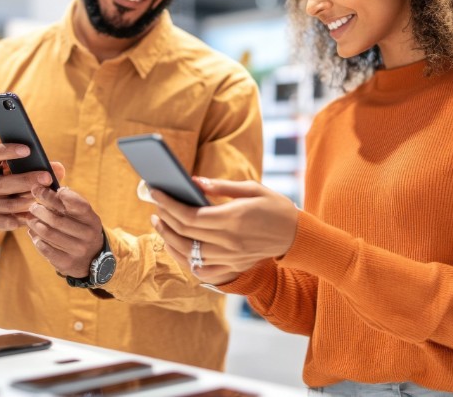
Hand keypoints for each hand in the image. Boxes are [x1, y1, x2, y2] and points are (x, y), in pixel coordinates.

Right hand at [0, 143, 65, 230]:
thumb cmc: (7, 177)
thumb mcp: (12, 167)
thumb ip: (34, 165)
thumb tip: (59, 169)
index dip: (8, 151)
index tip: (28, 150)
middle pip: (2, 184)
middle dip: (26, 180)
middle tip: (47, 177)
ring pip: (10, 205)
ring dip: (29, 200)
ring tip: (46, 196)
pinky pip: (11, 222)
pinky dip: (26, 218)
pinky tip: (39, 214)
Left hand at [26, 186, 104, 278]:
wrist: (92, 260)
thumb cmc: (81, 230)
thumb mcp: (82, 216)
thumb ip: (69, 201)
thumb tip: (46, 185)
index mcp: (92, 220)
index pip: (79, 204)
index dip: (61, 195)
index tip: (43, 189)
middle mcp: (88, 235)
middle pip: (57, 219)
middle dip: (40, 210)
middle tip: (32, 206)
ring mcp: (78, 250)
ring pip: (49, 233)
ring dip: (35, 224)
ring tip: (30, 218)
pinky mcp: (67, 263)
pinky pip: (45, 249)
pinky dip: (36, 239)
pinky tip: (33, 233)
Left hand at [150, 178, 298, 284]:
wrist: (298, 236)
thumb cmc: (276, 207)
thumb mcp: (253, 188)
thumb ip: (221, 186)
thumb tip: (193, 181)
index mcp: (234, 219)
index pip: (190, 215)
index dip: (169, 204)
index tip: (155, 192)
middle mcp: (230, 242)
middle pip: (185, 233)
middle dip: (165, 218)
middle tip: (155, 206)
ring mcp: (230, 258)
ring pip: (188, 254)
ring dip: (169, 239)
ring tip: (160, 224)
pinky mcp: (233, 268)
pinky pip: (201, 270)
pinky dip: (185, 260)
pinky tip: (177, 247)